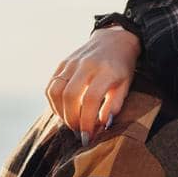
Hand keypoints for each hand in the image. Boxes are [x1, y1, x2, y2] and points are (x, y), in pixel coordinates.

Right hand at [46, 25, 141, 141]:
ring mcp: (71, 62)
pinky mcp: (62, 63)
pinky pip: (51, 85)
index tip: (87, 137)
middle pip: (70, 96)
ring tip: (70, 123)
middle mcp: (86, 64)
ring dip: (60, 112)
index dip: (87, 121)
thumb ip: (114, 106)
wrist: (114, 39)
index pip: (91, 99)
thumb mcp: (125, 86)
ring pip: (55, 91)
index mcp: (105, 70)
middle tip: (78, 132)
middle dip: (72, 119)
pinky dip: (54, 102)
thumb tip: (102, 125)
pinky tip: (63, 111)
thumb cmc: (122, 67)